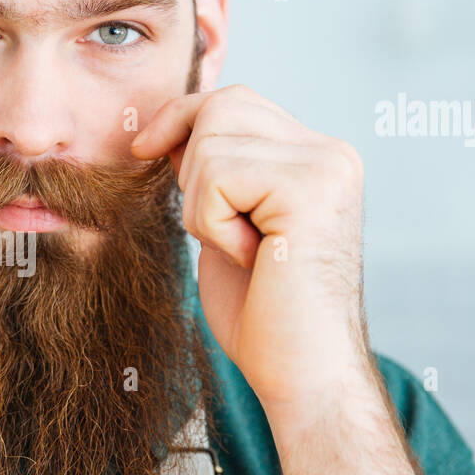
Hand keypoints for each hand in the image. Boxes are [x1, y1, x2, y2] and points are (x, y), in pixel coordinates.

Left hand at [130, 84, 372, 426]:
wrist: (302, 374)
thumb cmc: (263, 313)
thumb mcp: (227, 224)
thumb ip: (214, 172)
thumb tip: (170, 127)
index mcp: (317, 157)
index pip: (233, 101)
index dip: (180, 119)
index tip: (143, 148)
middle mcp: (331, 153)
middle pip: (220, 107)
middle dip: (191, 171)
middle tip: (218, 231)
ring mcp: (327, 167)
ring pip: (212, 141)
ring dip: (200, 205)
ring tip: (241, 249)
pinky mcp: (310, 190)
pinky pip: (218, 177)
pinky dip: (211, 223)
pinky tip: (249, 258)